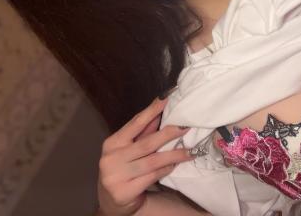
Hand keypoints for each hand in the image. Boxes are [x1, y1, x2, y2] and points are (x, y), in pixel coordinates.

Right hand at [96, 97, 192, 215]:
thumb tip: (160, 112)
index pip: (135, 124)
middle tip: (185, 126)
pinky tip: (175, 165)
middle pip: (146, 143)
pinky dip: (166, 169)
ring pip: (152, 161)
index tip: (166, 99)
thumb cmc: (123, 169)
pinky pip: (152, 176)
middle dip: (168, 133)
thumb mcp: (128, 150)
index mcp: (112, 143)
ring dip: (173, 155)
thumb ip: (142, 134)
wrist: (112, 202)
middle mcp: (111, 158)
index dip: (151, 111)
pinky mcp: (124, 192)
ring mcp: (116, 176)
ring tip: (189, 151)